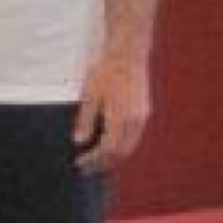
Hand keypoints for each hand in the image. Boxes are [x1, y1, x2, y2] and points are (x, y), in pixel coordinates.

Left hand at [74, 53, 151, 172]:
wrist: (128, 55)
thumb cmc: (105, 72)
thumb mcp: (89, 94)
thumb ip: (85, 119)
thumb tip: (79, 141)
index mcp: (121, 118)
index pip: (108, 149)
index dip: (94, 160)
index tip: (80, 164)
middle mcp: (135, 121)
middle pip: (121, 153)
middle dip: (103, 163)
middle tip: (85, 168)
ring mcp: (142, 117)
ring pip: (130, 147)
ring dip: (113, 157)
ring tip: (95, 160)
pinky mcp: (144, 112)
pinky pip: (133, 137)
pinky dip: (121, 146)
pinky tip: (109, 145)